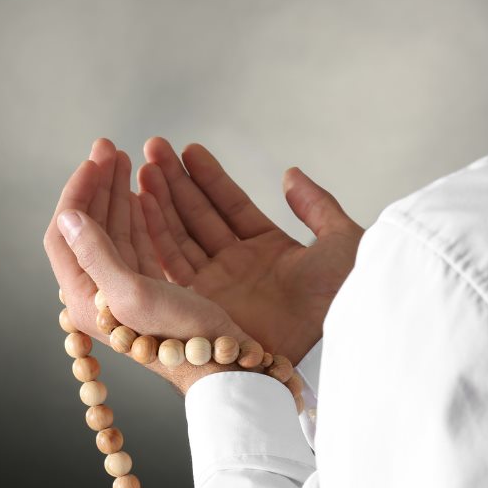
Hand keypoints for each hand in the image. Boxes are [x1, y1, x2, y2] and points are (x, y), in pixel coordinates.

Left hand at [42, 139, 259, 394]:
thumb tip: (67, 216)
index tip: (94, 162)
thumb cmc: (181, 335)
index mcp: (85, 298)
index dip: (76, 194)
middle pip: (88, 230)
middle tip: (108, 147)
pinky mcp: (149, 288)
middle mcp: (99, 294)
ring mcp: (124, 290)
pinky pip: (135, 244)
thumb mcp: (133, 293)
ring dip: (116, 195)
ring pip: (113, 233)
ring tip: (123, 160)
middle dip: (97, 186)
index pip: (64, 235)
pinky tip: (140, 194)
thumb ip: (95, 254)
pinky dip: (136, 216)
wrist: (221, 364)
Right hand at [137, 138, 364, 364]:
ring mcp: (219, 285)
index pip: (231, 205)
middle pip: (200, 217)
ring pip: (182, 236)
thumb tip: (291, 175)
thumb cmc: (344, 296)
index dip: (210, 178)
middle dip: (176, 183)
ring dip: (162, 203)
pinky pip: (174, 263)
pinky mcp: (202, 304)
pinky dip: (157, 234)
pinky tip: (143, 204)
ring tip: (146, 169)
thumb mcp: (341, 240)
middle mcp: (239, 266)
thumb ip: (317, 206)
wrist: (330, 338)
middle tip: (155, 149)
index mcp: (270, 249)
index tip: (188, 150)